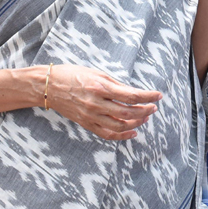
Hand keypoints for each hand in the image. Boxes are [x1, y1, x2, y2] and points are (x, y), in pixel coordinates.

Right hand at [47, 64, 161, 140]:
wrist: (49, 86)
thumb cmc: (73, 74)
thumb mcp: (97, 73)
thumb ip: (115, 84)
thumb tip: (134, 93)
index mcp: (100, 87)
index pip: (131, 95)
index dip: (148, 96)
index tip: (158, 95)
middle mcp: (96, 103)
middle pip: (128, 112)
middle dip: (145, 110)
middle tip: (154, 107)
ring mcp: (91, 116)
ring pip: (119, 125)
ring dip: (136, 122)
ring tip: (145, 117)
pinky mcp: (86, 123)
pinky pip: (107, 134)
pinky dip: (122, 135)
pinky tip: (133, 132)